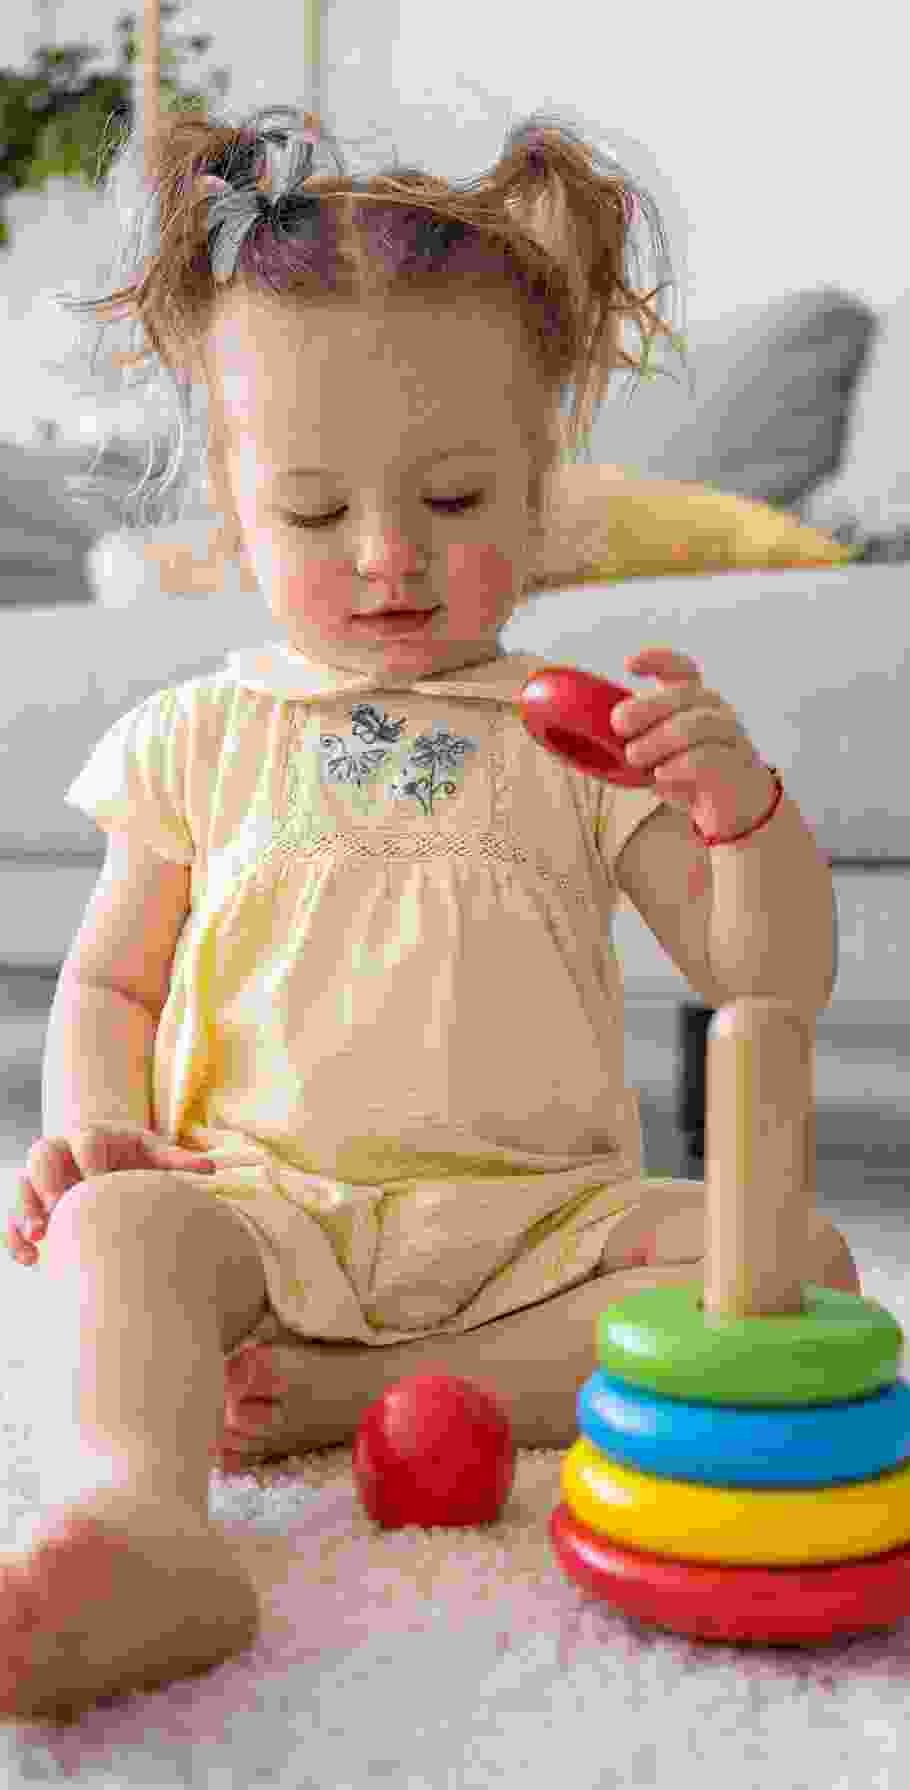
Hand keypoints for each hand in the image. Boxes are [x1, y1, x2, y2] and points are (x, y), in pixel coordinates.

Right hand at [5, 1125, 216, 1266]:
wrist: (112, 1165)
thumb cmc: (136, 1161)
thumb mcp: (154, 1155)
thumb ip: (176, 1161)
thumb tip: (209, 1168)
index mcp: (93, 1136)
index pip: (85, 1139)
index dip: (90, 1159)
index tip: (101, 1183)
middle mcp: (62, 1151)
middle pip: (42, 1153)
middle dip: (49, 1179)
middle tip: (60, 1206)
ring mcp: (42, 1178)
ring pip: (21, 1185)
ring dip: (25, 1208)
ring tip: (40, 1236)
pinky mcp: (32, 1204)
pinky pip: (12, 1216)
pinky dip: (15, 1237)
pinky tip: (30, 1259)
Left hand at [610, 646, 775, 842]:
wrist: (731, 811)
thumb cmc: (688, 776)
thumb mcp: (655, 755)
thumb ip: (635, 740)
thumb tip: (600, 733)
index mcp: (694, 702)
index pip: (682, 668)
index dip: (657, 660)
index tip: (628, 665)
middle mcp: (716, 711)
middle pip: (685, 694)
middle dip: (646, 706)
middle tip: (618, 726)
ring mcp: (731, 736)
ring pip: (699, 723)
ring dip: (660, 738)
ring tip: (634, 756)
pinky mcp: (737, 765)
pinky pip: (711, 757)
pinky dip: (681, 764)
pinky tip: (661, 774)